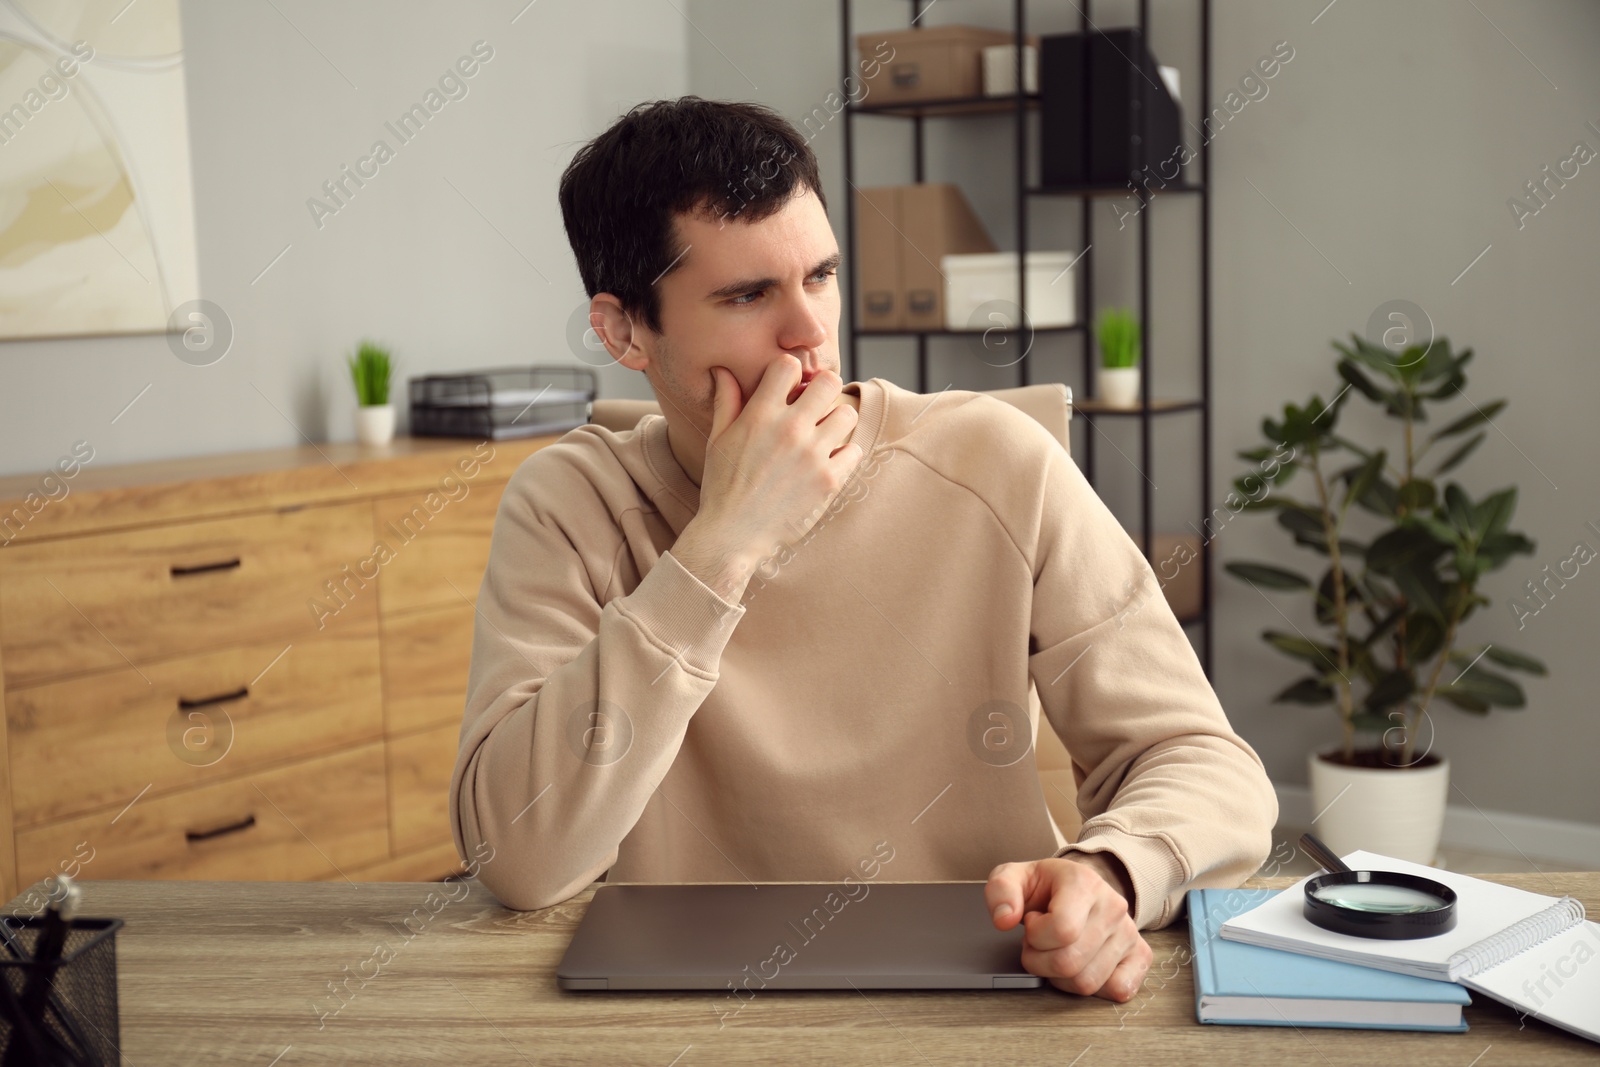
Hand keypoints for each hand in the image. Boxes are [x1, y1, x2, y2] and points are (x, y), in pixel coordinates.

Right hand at [692, 354, 860, 567]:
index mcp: (761, 414)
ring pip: (847, 414)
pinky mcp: (829, 480)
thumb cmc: (722, 486)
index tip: (788, 389)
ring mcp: (813, 455)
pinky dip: (844, 454)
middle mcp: (790, 429)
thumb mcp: (718, 439)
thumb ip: (726, 401)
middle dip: (822, 390)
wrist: (734, 534)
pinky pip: (854, 450)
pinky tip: (828, 461)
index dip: (790, 373)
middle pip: (829, 382)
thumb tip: (723, 370)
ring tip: (822, 434)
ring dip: (836, 420)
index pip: (789, 365)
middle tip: (814, 406)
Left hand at [985, 857, 1152, 1002]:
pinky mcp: (1140, 954)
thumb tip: (1004, 920)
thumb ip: (1000, 891)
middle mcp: (1113, 906)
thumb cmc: (1046, 886)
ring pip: (1087, 982)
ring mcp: (1129, 932)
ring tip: (1058, 951)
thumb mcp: (1014, 877)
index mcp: (1084, 882)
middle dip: (1040, 961)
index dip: (1035, 936)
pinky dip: (1092, 988)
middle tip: (1038, 943)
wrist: (1079, 886)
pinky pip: (1118, 990)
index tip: (1031, 923)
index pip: (1062, 929)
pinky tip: (1081, 966)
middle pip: (1069, 962)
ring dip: (1060, 977)